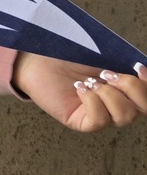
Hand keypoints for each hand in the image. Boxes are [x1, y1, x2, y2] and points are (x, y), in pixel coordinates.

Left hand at [12, 53, 146, 131]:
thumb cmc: (67, 52)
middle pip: (144, 109)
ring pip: (123, 116)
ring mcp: (100, 115)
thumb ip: (123, 63)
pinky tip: (79, 88)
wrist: (38, 56)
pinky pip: (98, 120)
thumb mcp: (101, 54)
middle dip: (131, 88)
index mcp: (124, 87)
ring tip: (90, 81)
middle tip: (109, 73)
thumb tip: (142, 68)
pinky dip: (92, 102)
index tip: (139, 68)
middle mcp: (116, 104)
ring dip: (109, 94)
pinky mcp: (81, 122)